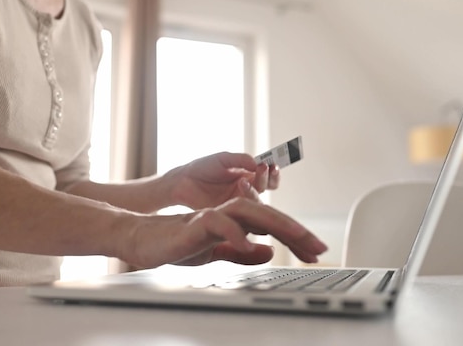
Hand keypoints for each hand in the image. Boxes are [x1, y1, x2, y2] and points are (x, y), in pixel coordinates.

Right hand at [121, 197, 326, 268]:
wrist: (143, 240)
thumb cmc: (176, 244)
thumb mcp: (216, 253)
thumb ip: (241, 251)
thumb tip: (269, 252)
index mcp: (234, 222)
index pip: (270, 226)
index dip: (295, 238)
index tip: (316, 252)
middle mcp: (227, 213)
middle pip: (267, 214)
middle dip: (296, 230)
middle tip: (319, 247)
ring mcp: (211, 215)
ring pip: (248, 210)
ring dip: (275, 223)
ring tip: (297, 237)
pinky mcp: (194, 222)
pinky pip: (218, 223)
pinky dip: (235, 233)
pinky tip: (251, 243)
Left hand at [166, 152, 279, 209]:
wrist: (183, 181)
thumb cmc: (202, 168)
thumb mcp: (223, 159)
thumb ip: (241, 160)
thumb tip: (258, 163)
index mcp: (247, 175)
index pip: (267, 176)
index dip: (272, 171)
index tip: (272, 164)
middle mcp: (246, 189)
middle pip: (268, 188)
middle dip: (269, 178)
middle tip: (264, 168)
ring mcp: (239, 202)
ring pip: (258, 200)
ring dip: (256, 188)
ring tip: (244, 179)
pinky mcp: (231, 213)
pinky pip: (245, 211)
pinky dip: (246, 200)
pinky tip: (241, 188)